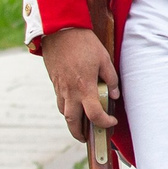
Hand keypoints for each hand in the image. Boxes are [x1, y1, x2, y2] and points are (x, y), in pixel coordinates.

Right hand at [41, 27, 120, 142]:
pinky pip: (59, 101)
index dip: (104, 122)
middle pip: (72, 121)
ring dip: (71, 121)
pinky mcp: (54, 82)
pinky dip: (66, 108)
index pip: (94, 115)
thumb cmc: (84, 43)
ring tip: (81, 123)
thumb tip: (114, 95)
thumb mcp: (104, 58)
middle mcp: (70, 92)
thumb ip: (110, 78)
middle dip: (78, 133)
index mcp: (84, 87)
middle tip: (87, 137)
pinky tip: (74, 104)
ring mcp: (59, 88)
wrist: (59, 31)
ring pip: (63, 112)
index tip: (111, 121)